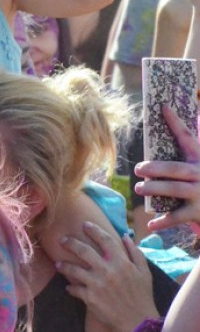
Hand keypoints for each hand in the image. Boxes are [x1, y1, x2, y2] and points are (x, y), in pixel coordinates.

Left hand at [57, 220, 158, 331]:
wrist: (139, 323)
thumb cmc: (142, 296)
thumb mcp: (144, 273)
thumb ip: (135, 253)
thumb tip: (125, 236)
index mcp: (122, 263)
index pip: (106, 240)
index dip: (94, 230)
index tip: (85, 224)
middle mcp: (108, 271)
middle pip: (84, 250)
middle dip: (70, 243)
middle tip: (62, 240)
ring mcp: (97, 284)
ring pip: (74, 269)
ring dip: (64, 265)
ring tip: (58, 264)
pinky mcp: (90, 298)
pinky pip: (74, 289)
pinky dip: (70, 288)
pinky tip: (68, 287)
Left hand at [135, 104, 199, 234]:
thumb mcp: (197, 162)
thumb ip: (184, 147)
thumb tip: (164, 116)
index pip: (188, 137)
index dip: (176, 122)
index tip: (163, 107)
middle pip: (177, 169)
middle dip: (156, 168)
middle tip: (138, 169)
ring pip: (175, 191)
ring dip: (155, 190)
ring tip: (138, 188)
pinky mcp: (199, 213)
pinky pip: (178, 217)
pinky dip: (163, 222)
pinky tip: (150, 224)